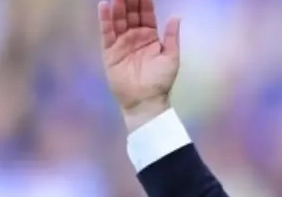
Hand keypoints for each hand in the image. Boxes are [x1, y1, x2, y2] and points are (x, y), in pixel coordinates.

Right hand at [97, 0, 180, 130]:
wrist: (146, 101)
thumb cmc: (160, 81)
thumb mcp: (171, 58)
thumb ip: (171, 37)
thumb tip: (176, 17)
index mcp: (150, 37)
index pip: (146, 14)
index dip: (144, 1)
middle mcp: (135, 36)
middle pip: (131, 13)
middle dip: (129, 0)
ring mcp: (121, 43)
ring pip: (118, 20)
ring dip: (117, 6)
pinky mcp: (110, 51)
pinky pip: (107, 32)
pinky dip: (105, 19)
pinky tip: (105, 6)